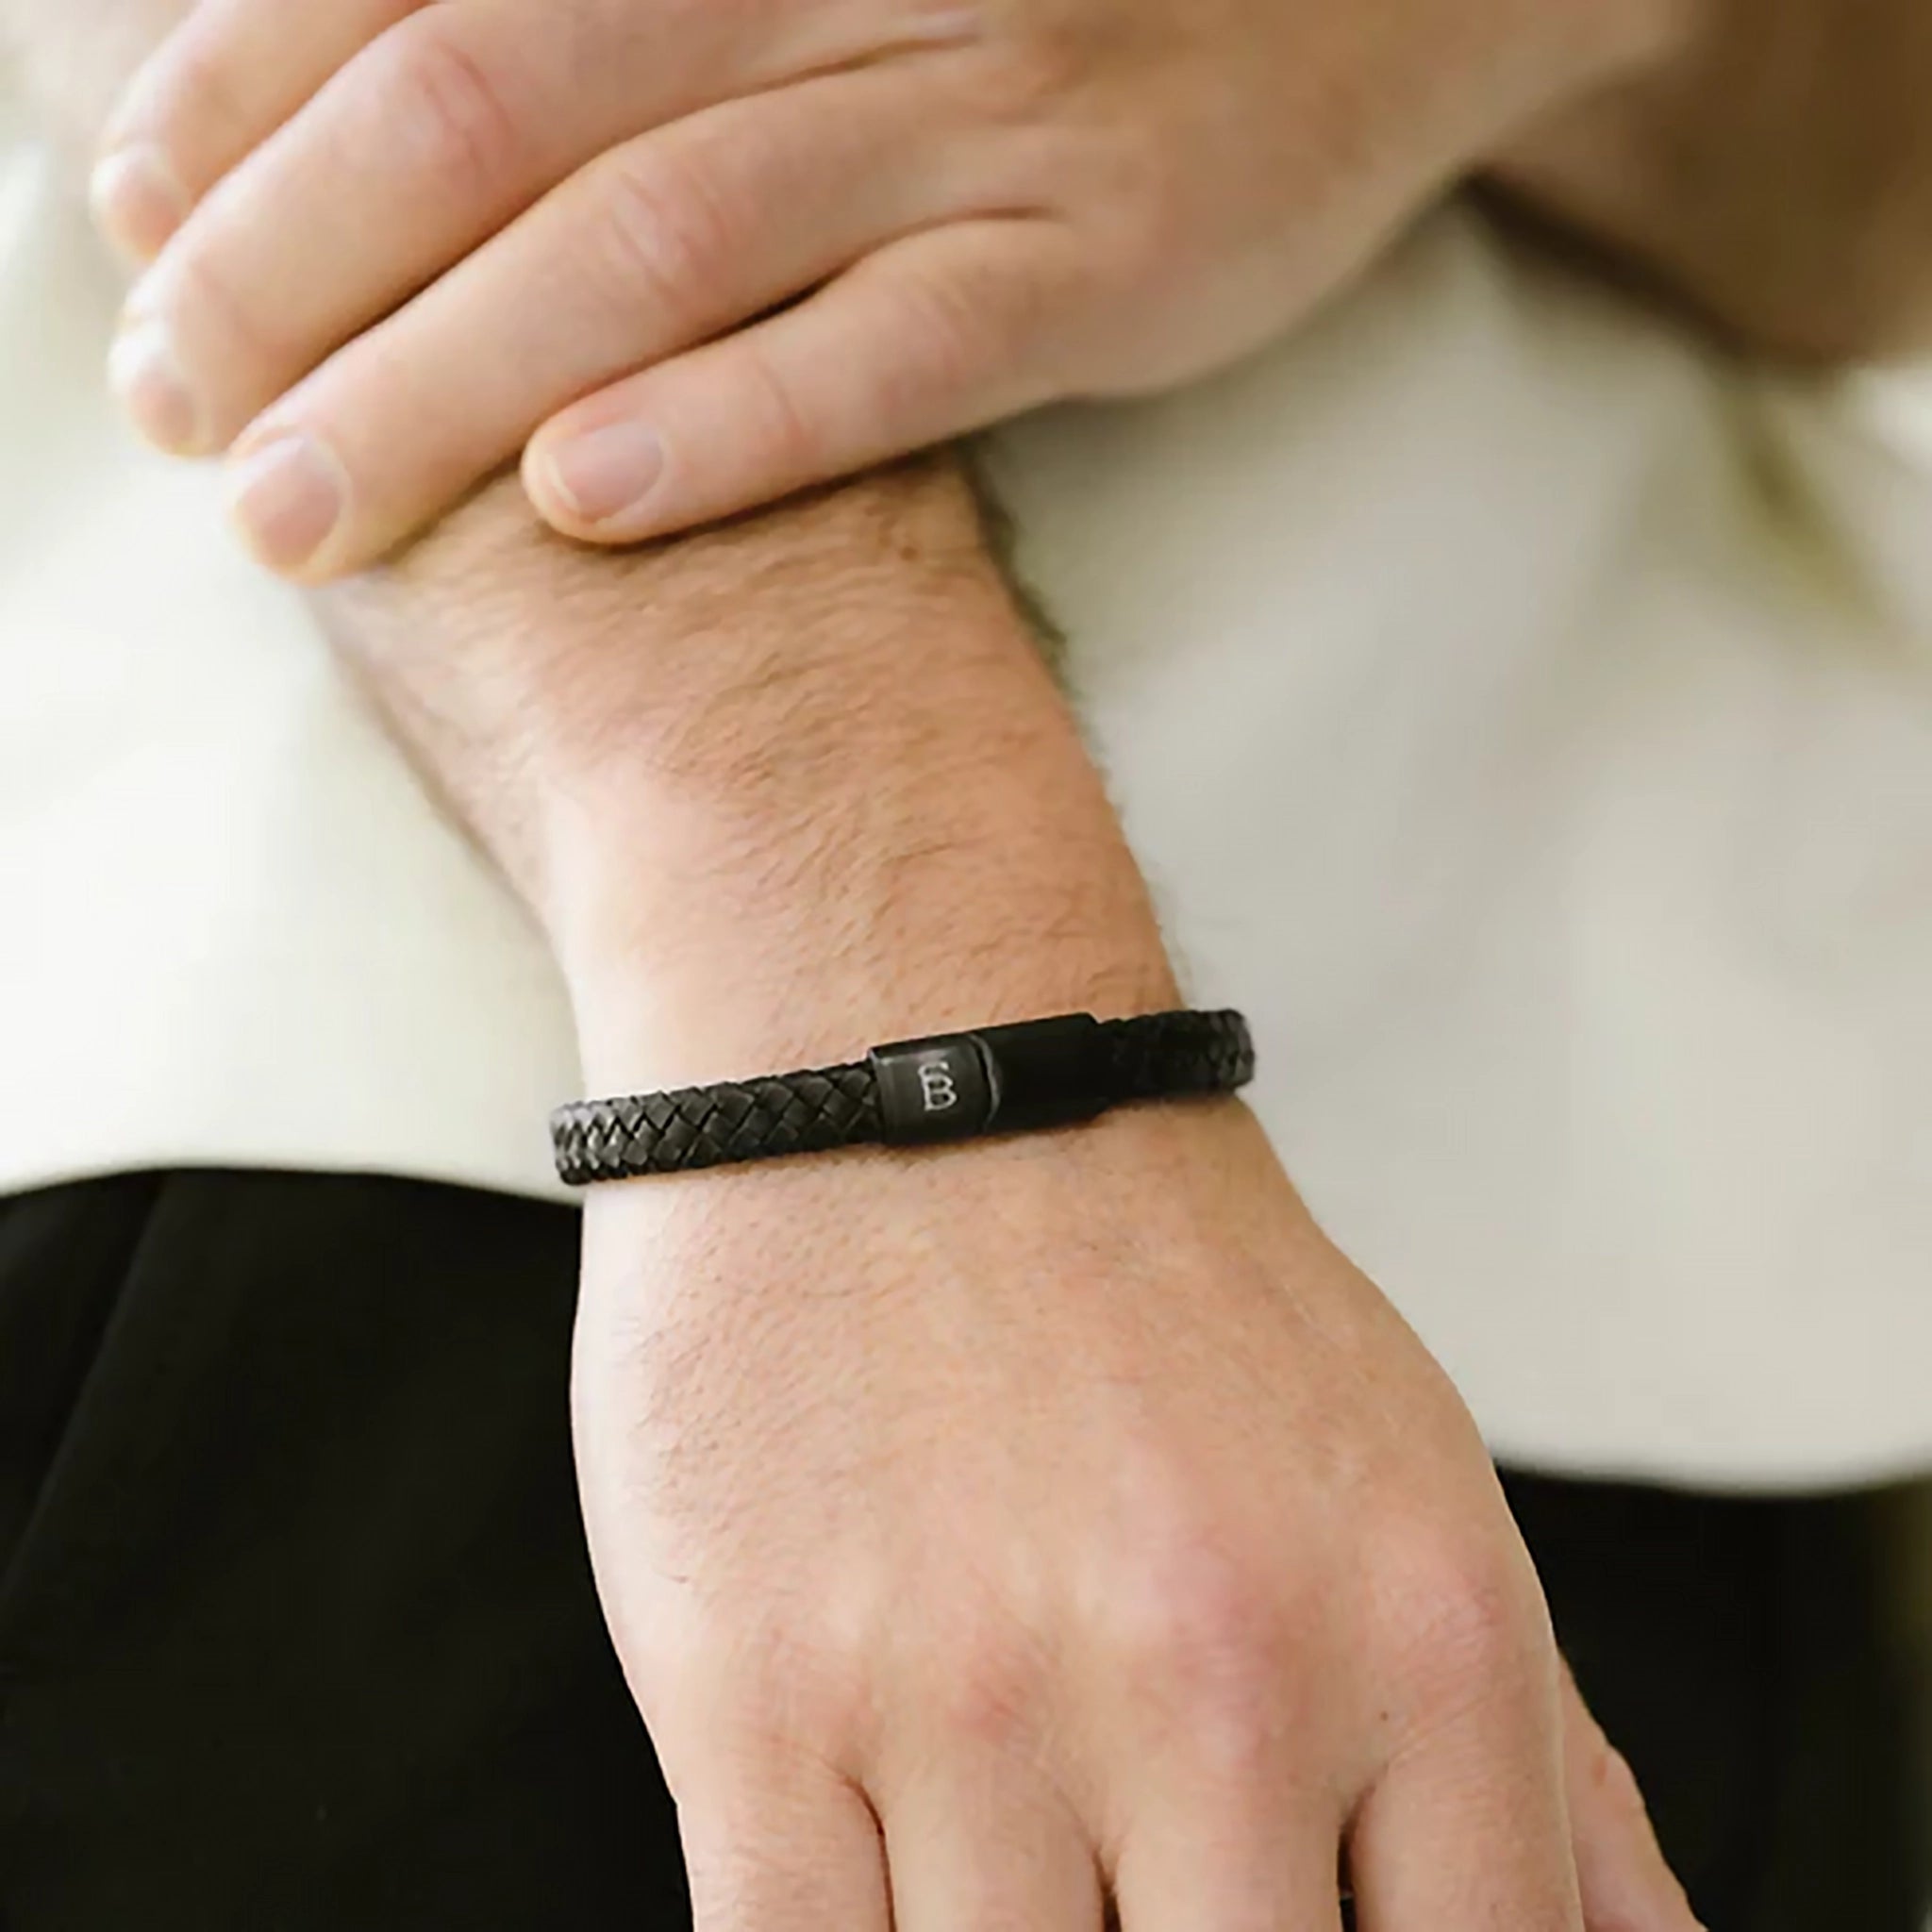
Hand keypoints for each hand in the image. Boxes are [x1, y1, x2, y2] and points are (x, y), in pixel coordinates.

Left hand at [93, 0, 1682, 577]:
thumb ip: (644, 7)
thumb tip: (415, 86)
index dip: (246, 103)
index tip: (134, 235)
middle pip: (498, 106)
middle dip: (300, 270)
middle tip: (178, 412)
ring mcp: (987, 109)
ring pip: (662, 236)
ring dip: (449, 379)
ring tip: (299, 508)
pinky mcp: (1107, 258)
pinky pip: (895, 349)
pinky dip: (728, 422)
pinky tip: (576, 501)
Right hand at [569, 1082, 1698, 1929]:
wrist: (894, 1075)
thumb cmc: (1148, 1282)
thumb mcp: (1410, 1479)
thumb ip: (1541, 1759)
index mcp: (1418, 1640)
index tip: (1288, 1924)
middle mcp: (1216, 1682)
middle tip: (1140, 1866)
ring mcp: (971, 1698)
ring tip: (1016, 1827)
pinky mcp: (756, 1697)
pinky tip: (886, 1871)